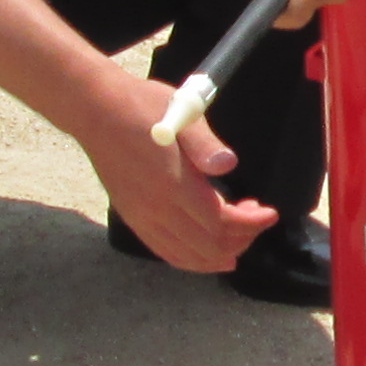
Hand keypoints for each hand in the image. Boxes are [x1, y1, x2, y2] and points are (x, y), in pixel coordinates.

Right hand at [84, 82, 275, 271]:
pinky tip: (206, 251)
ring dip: (219, 254)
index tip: (269, 213)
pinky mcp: (132, 217)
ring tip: (239, 238)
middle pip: (208, 246)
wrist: (95, 110)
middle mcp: (156, 209)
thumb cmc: (141, 106)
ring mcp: (141, 217)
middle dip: (241, 239)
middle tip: (256, 218)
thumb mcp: (181, 113)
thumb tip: (228, 165)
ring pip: (187, 256)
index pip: (221, 222)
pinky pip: (165, 251)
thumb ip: (205, 144)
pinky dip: (191, 259)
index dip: (251, 223)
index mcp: (173, 184)